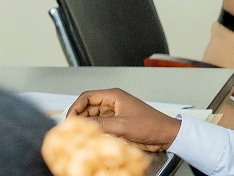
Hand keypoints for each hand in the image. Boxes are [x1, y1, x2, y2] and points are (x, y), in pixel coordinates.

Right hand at [66, 89, 180, 152]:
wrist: (164, 135)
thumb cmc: (150, 125)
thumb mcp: (122, 126)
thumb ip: (101, 124)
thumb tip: (81, 125)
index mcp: (114, 96)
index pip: (87, 96)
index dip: (75, 107)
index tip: (69, 119)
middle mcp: (113, 103)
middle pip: (88, 107)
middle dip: (78, 117)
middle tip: (70, 130)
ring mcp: (114, 114)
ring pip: (93, 117)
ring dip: (85, 125)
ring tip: (77, 135)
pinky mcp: (117, 124)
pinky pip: (100, 125)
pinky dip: (93, 131)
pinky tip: (89, 138)